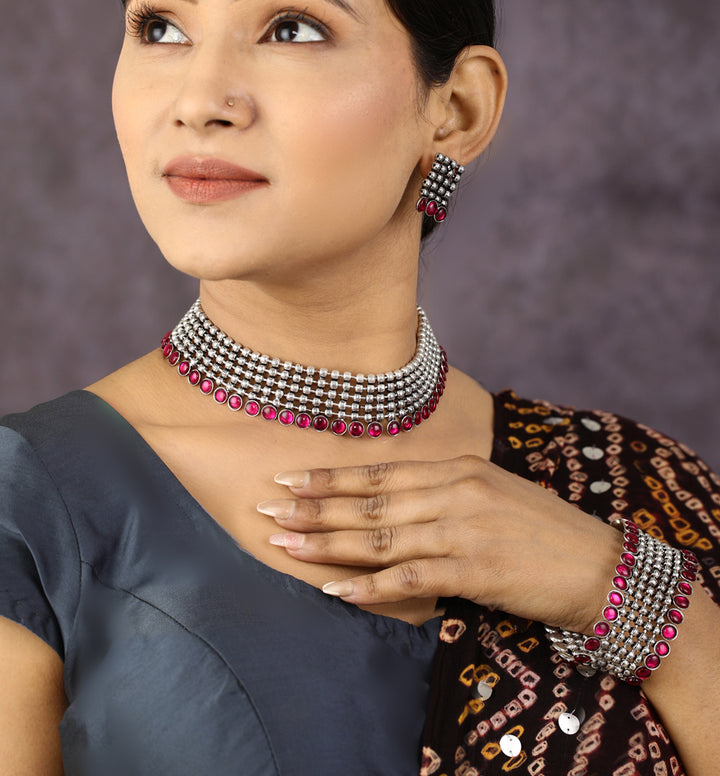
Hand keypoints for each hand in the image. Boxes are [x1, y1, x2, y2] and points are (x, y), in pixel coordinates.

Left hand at [256, 455, 621, 633]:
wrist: (598, 565)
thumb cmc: (542, 529)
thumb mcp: (492, 491)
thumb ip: (443, 491)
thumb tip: (393, 500)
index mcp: (457, 468)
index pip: (379, 472)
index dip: (330, 475)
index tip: (289, 477)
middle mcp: (454, 492)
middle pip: (368, 501)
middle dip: (313, 504)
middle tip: (267, 506)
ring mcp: (463, 529)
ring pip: (380, 535)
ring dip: (326, 541)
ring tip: (284, 542)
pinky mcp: (473, 570)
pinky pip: (410, 577)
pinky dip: (370, 584)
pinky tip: (335, 588)